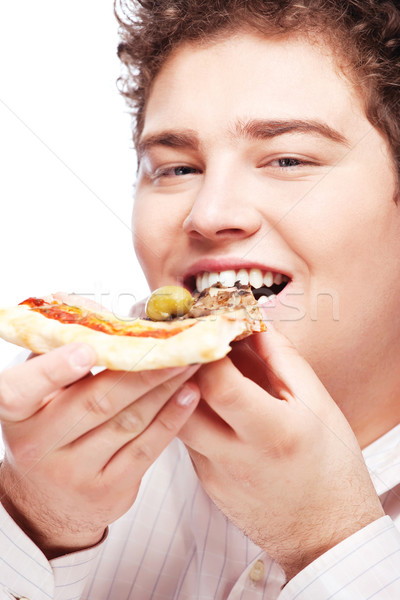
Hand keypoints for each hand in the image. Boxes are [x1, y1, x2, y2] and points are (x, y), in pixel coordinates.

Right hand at [0, 343, 199, 557]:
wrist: (46, 503)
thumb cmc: (46, 428)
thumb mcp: (39, 390)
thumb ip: (58, 349)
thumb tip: (89, 307)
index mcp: (16, 413)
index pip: (23, 391)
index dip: (55, 369)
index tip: (88, 349)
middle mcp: (39, 445)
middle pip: (95, 402)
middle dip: (140, 371)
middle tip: (173, 345)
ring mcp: (74, 473)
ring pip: (127, 422)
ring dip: (164, 388)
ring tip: (190, 362)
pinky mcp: (108, 491)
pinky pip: (146, 449)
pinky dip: (171, 419)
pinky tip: (189, 395)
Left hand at [179, 326, 383, 579]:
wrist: (325, 532)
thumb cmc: (330, 465)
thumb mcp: (318, 404)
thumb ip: (283, 360)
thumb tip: (253, 324)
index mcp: (273, 432)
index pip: (219, 384)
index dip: (209, 350)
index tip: (212, 327)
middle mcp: (238, 457)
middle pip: (183, 403)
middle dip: (183, 366)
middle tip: (193, 341)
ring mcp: (216, 475)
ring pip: (178, 421)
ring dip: (183, 389)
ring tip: (199, 366)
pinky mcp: (207, 483)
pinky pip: (189, 440)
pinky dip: (192, 414)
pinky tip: (207, 402)